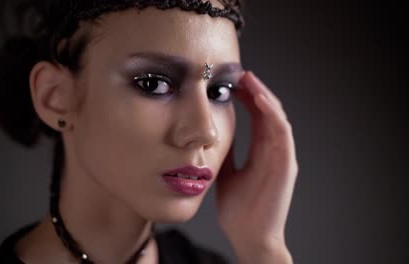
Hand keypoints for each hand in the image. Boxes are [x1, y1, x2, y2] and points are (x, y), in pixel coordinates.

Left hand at [216, 71, 297, 262]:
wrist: (248, 236)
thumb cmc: (239, 210)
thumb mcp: (226, 174)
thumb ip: (225, 154)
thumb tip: (213, 136)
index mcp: (261, 151)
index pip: (257, 116)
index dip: (247, 97)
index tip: (231, 83)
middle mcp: (274, 150)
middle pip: (267, 111)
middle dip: (255, 90)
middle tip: (240, 73)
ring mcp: (282, 156)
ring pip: (277, 117)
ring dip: (264, 96)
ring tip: (249, 80)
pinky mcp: (287, 164)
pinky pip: (282, 132)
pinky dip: (272, 114)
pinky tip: (260, 99)